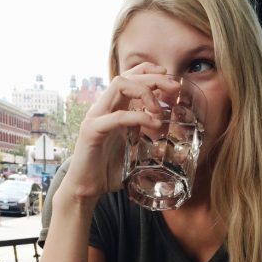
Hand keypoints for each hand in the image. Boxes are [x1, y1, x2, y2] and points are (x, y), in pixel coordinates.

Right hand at [58, 64, 180, 202]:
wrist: (86, 189)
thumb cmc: (108, 170)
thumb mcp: (132, 148)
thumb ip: (144, 136)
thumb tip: (167, 135)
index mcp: (111, 109)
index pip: (129, 77)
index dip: (149, 72)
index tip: (170, 79)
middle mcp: (102, 108)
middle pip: (127, 77)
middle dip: (154, 78)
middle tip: (175, 88)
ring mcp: (96, 118)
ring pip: (119, 86)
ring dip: (145, 92)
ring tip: (160, 111)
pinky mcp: (92, 132)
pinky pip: (118, 117)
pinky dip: (139, 117)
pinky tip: (154, 126)